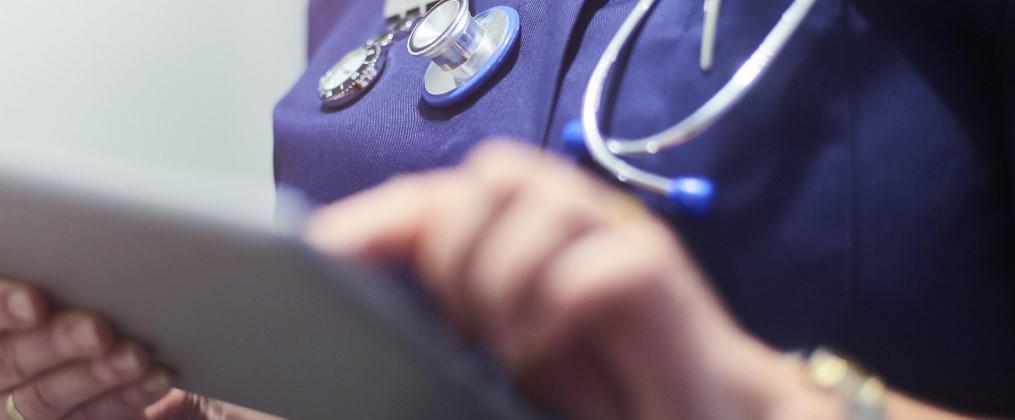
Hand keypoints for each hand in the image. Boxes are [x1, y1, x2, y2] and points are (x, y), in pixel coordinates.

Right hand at [0, 279, 281, 419]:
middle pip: (8, 359)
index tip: (35, 300)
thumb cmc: (74, 300)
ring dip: (97, 375)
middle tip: (100, 329)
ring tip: (135, 356)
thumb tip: (94, 230)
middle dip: (59, 342)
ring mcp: (10, 407)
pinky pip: (87, 419)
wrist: (108, 351)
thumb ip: (56, 263)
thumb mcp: (57, 277)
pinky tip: (153, 377)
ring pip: (47, 398)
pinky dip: (125, 397)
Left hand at [305, 141, 828, 419]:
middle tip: (468, 326)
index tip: (317, 253)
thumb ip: (451, 315)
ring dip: (499, 278)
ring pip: (527, 197)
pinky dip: (549, 312)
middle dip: (453, 253)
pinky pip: (586, 263)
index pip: (433, 196)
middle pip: (480, 178)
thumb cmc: (597, 383)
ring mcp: (613, 233)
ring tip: (508, 344)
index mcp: (520, 231)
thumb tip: (362, 309)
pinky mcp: (654, 270)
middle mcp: (565, 216)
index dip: (372, 218)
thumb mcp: (503, 348)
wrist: (698, 412)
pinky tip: (541, 352)